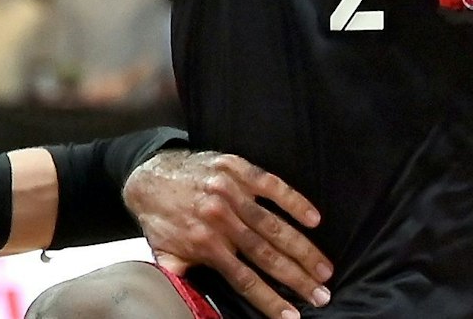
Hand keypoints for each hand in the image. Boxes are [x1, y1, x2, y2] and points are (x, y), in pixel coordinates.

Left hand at [123, 149, 331, 318]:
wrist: (147, 173)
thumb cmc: (162, 219)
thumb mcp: (167, 255)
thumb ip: (184, 280)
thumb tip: (198, 308)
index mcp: (204, 244)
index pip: (244, 280)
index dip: (269, 300)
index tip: (293, 317)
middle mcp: (219, 219)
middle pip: (267, 256)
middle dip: (298, 278)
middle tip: (322, 294)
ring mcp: (230, 192)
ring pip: (274, 226)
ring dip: (303, 249)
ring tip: (325, 269)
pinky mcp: (237, 168)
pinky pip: (272, 186)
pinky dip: (294, 202)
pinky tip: (314, 220)